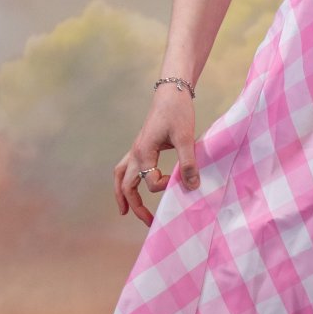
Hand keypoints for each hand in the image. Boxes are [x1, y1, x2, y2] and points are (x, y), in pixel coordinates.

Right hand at [114, 93, 200, 227]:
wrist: (172, 92)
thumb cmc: (178, 112)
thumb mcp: (186, 138)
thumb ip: (188, 162)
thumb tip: (192, 186)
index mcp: (143, 152)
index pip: (149, 181)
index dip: (165, 186)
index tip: (181, 180)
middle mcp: (135, 152)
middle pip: (125, 184)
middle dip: (134, 205)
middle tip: (148, 221)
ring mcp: (136, 149)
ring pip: (120, 175)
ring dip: (122, 194)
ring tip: (125, 211)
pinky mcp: (141, 145)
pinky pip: (127, 167)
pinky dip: (127, 180)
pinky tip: (137, 185)